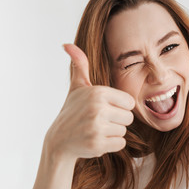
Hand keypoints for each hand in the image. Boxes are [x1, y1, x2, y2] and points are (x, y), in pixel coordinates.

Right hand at [44, 44, 134, 161]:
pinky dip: (111, 144)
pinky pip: (120, 144)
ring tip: (96, 130)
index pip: (129, 102)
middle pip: (128, 118)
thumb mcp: (77, 87)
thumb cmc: (72, 111)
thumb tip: (67, 45)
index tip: (105, 108)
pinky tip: (97, 140)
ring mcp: (96, 127)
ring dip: (113, 133)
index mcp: (98, 92)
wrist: (59, 140)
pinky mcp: (97, 144)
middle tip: (99, 121)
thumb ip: (80, 66)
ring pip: (124, 131)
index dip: (119, 107)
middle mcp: (97, 108)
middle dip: (117, 121)